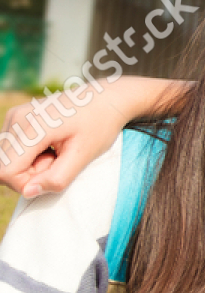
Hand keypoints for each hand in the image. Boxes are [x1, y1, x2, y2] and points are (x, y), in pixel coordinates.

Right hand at [0, 81, 150, 197]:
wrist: (106, 100)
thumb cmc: (99, 126)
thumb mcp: (84, 156)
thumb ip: (57, 178)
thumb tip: (28, 192)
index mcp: (33, 127)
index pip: (6, 171)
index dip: (26, 182)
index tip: (54, 172)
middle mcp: (17, 118)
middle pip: (4, 166)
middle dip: (30, 173)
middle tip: (59, 160)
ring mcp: (14, 116)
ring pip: (7, 159)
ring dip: (30, 165)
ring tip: (56, 152)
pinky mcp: (16, 118)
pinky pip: (12, 150)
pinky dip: (29, 155)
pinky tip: (50, 145)